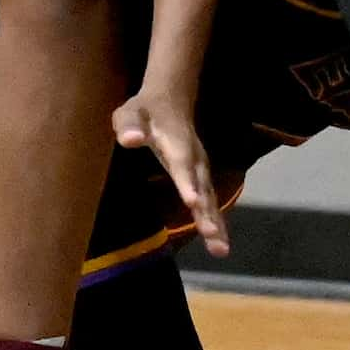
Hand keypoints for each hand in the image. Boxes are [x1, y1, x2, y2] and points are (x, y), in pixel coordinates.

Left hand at [114, 90, 227, 258]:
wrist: (171, 100)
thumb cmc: (145, 110)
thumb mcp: (130, 113)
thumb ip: (129, 125)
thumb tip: (129, 139)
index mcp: (177, 143)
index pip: (182, 163)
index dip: (187, 181)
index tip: (192, 201)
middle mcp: (194, 158)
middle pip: (202, 186)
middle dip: (207, 211)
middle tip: (212, 235)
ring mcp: (200, 169)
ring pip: (210, 198)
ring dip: (215, 223)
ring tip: (220, 249)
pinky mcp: (201, 178)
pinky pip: (210, 202)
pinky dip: (215, 222)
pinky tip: (218, 244)